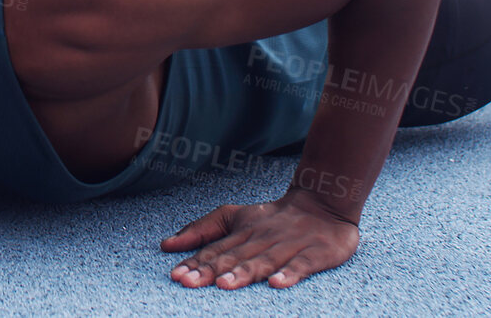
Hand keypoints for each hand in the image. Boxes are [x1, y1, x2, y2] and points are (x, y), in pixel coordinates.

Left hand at [161, 195, 359, 289]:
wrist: (324, 205)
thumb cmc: (273, 218)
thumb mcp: (235, 217)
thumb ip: (202, 230)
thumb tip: (166, 245)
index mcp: (242, 232)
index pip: (214, 250)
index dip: (194, 263)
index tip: (176, 276)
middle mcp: (262, 239)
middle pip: (233, 257)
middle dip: (210, 271)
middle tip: (189, 282)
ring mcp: (288, 246)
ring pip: (263, 261)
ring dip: (243, 273)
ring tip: (224, 284)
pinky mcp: (315, 254)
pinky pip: (301, 265)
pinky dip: (289, 274)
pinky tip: (276, 283)